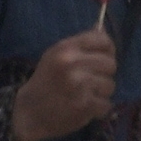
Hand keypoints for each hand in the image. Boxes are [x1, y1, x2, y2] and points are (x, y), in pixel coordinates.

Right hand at [6, 22, 120, 140]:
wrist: (30, 113)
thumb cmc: (46, 82)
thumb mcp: (56, 55)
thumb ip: (80, 44)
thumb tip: (102, 27)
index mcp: (65, 48)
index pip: (102, 40)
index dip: (108, 49)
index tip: (104, 57)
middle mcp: (72, 64)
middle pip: (110, 63)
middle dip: (104, 74)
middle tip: (92, 81)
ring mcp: (79, 85)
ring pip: (110, 85)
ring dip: (101, 93)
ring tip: (86, 95)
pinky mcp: (84, 105)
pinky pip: (106, 104)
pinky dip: (99, 109)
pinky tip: (85, 108)